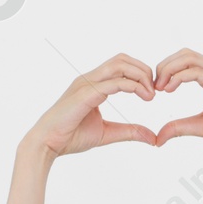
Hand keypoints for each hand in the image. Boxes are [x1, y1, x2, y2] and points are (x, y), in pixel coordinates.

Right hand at [27, 54, 156, 157]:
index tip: (152, 92)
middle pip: (122, 59)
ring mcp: (86, 84)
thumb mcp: (107, 133)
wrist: (47, 144)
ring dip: (140, 75)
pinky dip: (132, 86)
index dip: (141, 73)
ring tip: (150, 94)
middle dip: (144, 71)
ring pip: (119, 65)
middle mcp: (90, 79)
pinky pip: (113, 83)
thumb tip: (152, 138)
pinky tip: (143, 96)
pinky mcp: (85, 94)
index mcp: (94, 84)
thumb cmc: (71, 136)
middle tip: (155, 91)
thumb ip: (129, 132)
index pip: (121, 65)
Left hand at [153, 49, 202, 151]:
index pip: (185, 60)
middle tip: (155, 86)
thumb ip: (179, 128)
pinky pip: (197, 72)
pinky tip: (170, 89)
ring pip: (189, 58)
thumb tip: (157, 138)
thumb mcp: (200, 126)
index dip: (167, 69)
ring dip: (169, 69)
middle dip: (165, 66)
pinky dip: (179, 77)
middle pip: (185, 53)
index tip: (156, 88)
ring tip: (161, 87)